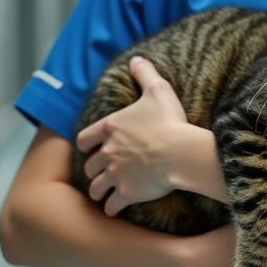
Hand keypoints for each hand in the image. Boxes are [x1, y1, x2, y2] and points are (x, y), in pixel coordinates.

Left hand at [75, 56, 192, 215]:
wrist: (181, 152)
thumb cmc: (170, 121)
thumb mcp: (157, 90)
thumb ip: (144, 73)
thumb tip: (135, 59)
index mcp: (110, 127)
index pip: (84, 139)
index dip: (87, 145)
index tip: (90, 149)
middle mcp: (107, 152)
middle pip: (89, 166)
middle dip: (94, 170)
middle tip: (100, 173)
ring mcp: (115, 174)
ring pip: (96, 188)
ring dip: (99, 191)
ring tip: (104, 193)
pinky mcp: (125, 193)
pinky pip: (111, 206)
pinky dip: (112, 208)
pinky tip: (115, 208)